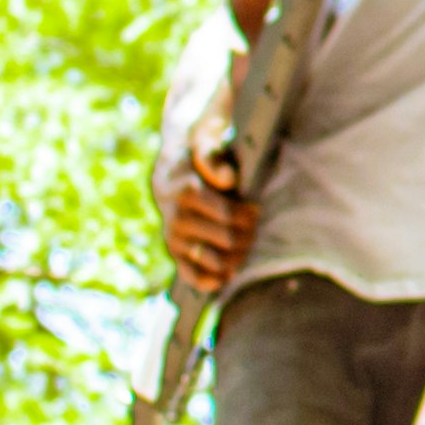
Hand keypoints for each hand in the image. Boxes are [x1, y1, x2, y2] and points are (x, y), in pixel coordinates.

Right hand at [162, 121, 257, 295]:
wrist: (170, 175)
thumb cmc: (198, 158)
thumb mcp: (205, 144)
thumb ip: (214, 157)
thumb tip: (227, 180)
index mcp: (187, 192)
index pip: (228, 215)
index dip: (248, 215)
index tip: (254, 208)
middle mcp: (177, 220)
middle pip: (227, 239)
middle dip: (248, 234)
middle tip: (254, 225)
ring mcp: (175, 240)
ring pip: (216, 261)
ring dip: (238, 257)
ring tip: (246, 244)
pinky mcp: (175, 255)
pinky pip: (192, 277)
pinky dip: (212, 280)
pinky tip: (228, 274)